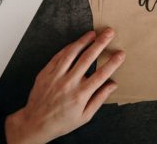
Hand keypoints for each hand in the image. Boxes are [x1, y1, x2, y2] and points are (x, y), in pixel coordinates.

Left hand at [5, 28, 123, 143]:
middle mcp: (68, 83)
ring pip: (71, 54)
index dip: (113, 63)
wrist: (35, 123)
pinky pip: (58, 57)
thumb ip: (100, 98)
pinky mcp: (45, 73)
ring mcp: (55, 77)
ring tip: (93, 33)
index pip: (101, 75)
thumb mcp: (85, 116)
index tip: (121, 53)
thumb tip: (113, 84)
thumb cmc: (62, 121)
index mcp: (80, 95)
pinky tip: (76, 42)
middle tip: (109, 33)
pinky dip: (68, 48)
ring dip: (83, 41)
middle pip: (87, 58)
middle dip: (100, 44)